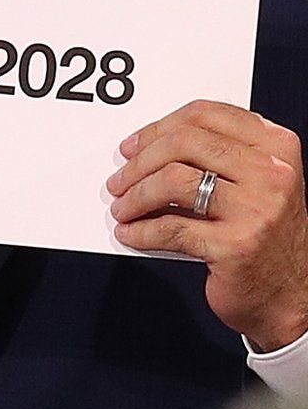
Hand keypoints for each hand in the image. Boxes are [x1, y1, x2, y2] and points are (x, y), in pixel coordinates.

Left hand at [108, 99, 307, 350]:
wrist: (293, 293)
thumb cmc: (264, 233)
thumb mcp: (256, 182)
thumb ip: (216, 156)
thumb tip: (144, 147)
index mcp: (277, 147)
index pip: (204, 115)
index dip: (157, 128)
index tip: (132, 146)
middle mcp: (272, 173)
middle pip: (183, 143)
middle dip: (139, 163)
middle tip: (119, 181)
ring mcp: (257, 209)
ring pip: (173, 181)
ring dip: (134, 196)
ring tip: (122, 208)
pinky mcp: (237, 246)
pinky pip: (170, 228)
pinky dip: (140, 231)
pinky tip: (130, 234)